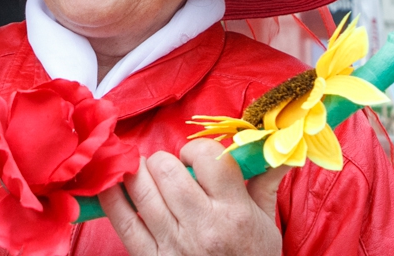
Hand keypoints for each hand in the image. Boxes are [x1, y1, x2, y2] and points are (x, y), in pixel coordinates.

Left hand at [99, 138, 289, 255]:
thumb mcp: (266, 223)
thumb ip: (266, 181)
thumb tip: (283, 147)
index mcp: (234, 213)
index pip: (208, 158)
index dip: (196, 148)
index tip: (195, 156)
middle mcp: (202, 226)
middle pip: (167, 170)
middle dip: (164, 160)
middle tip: (169, 169)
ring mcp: (173, 245)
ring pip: (141, 189)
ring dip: (137, 173)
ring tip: (142, 172)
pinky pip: (123, 222)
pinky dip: (111, 198)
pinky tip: (110, 184)